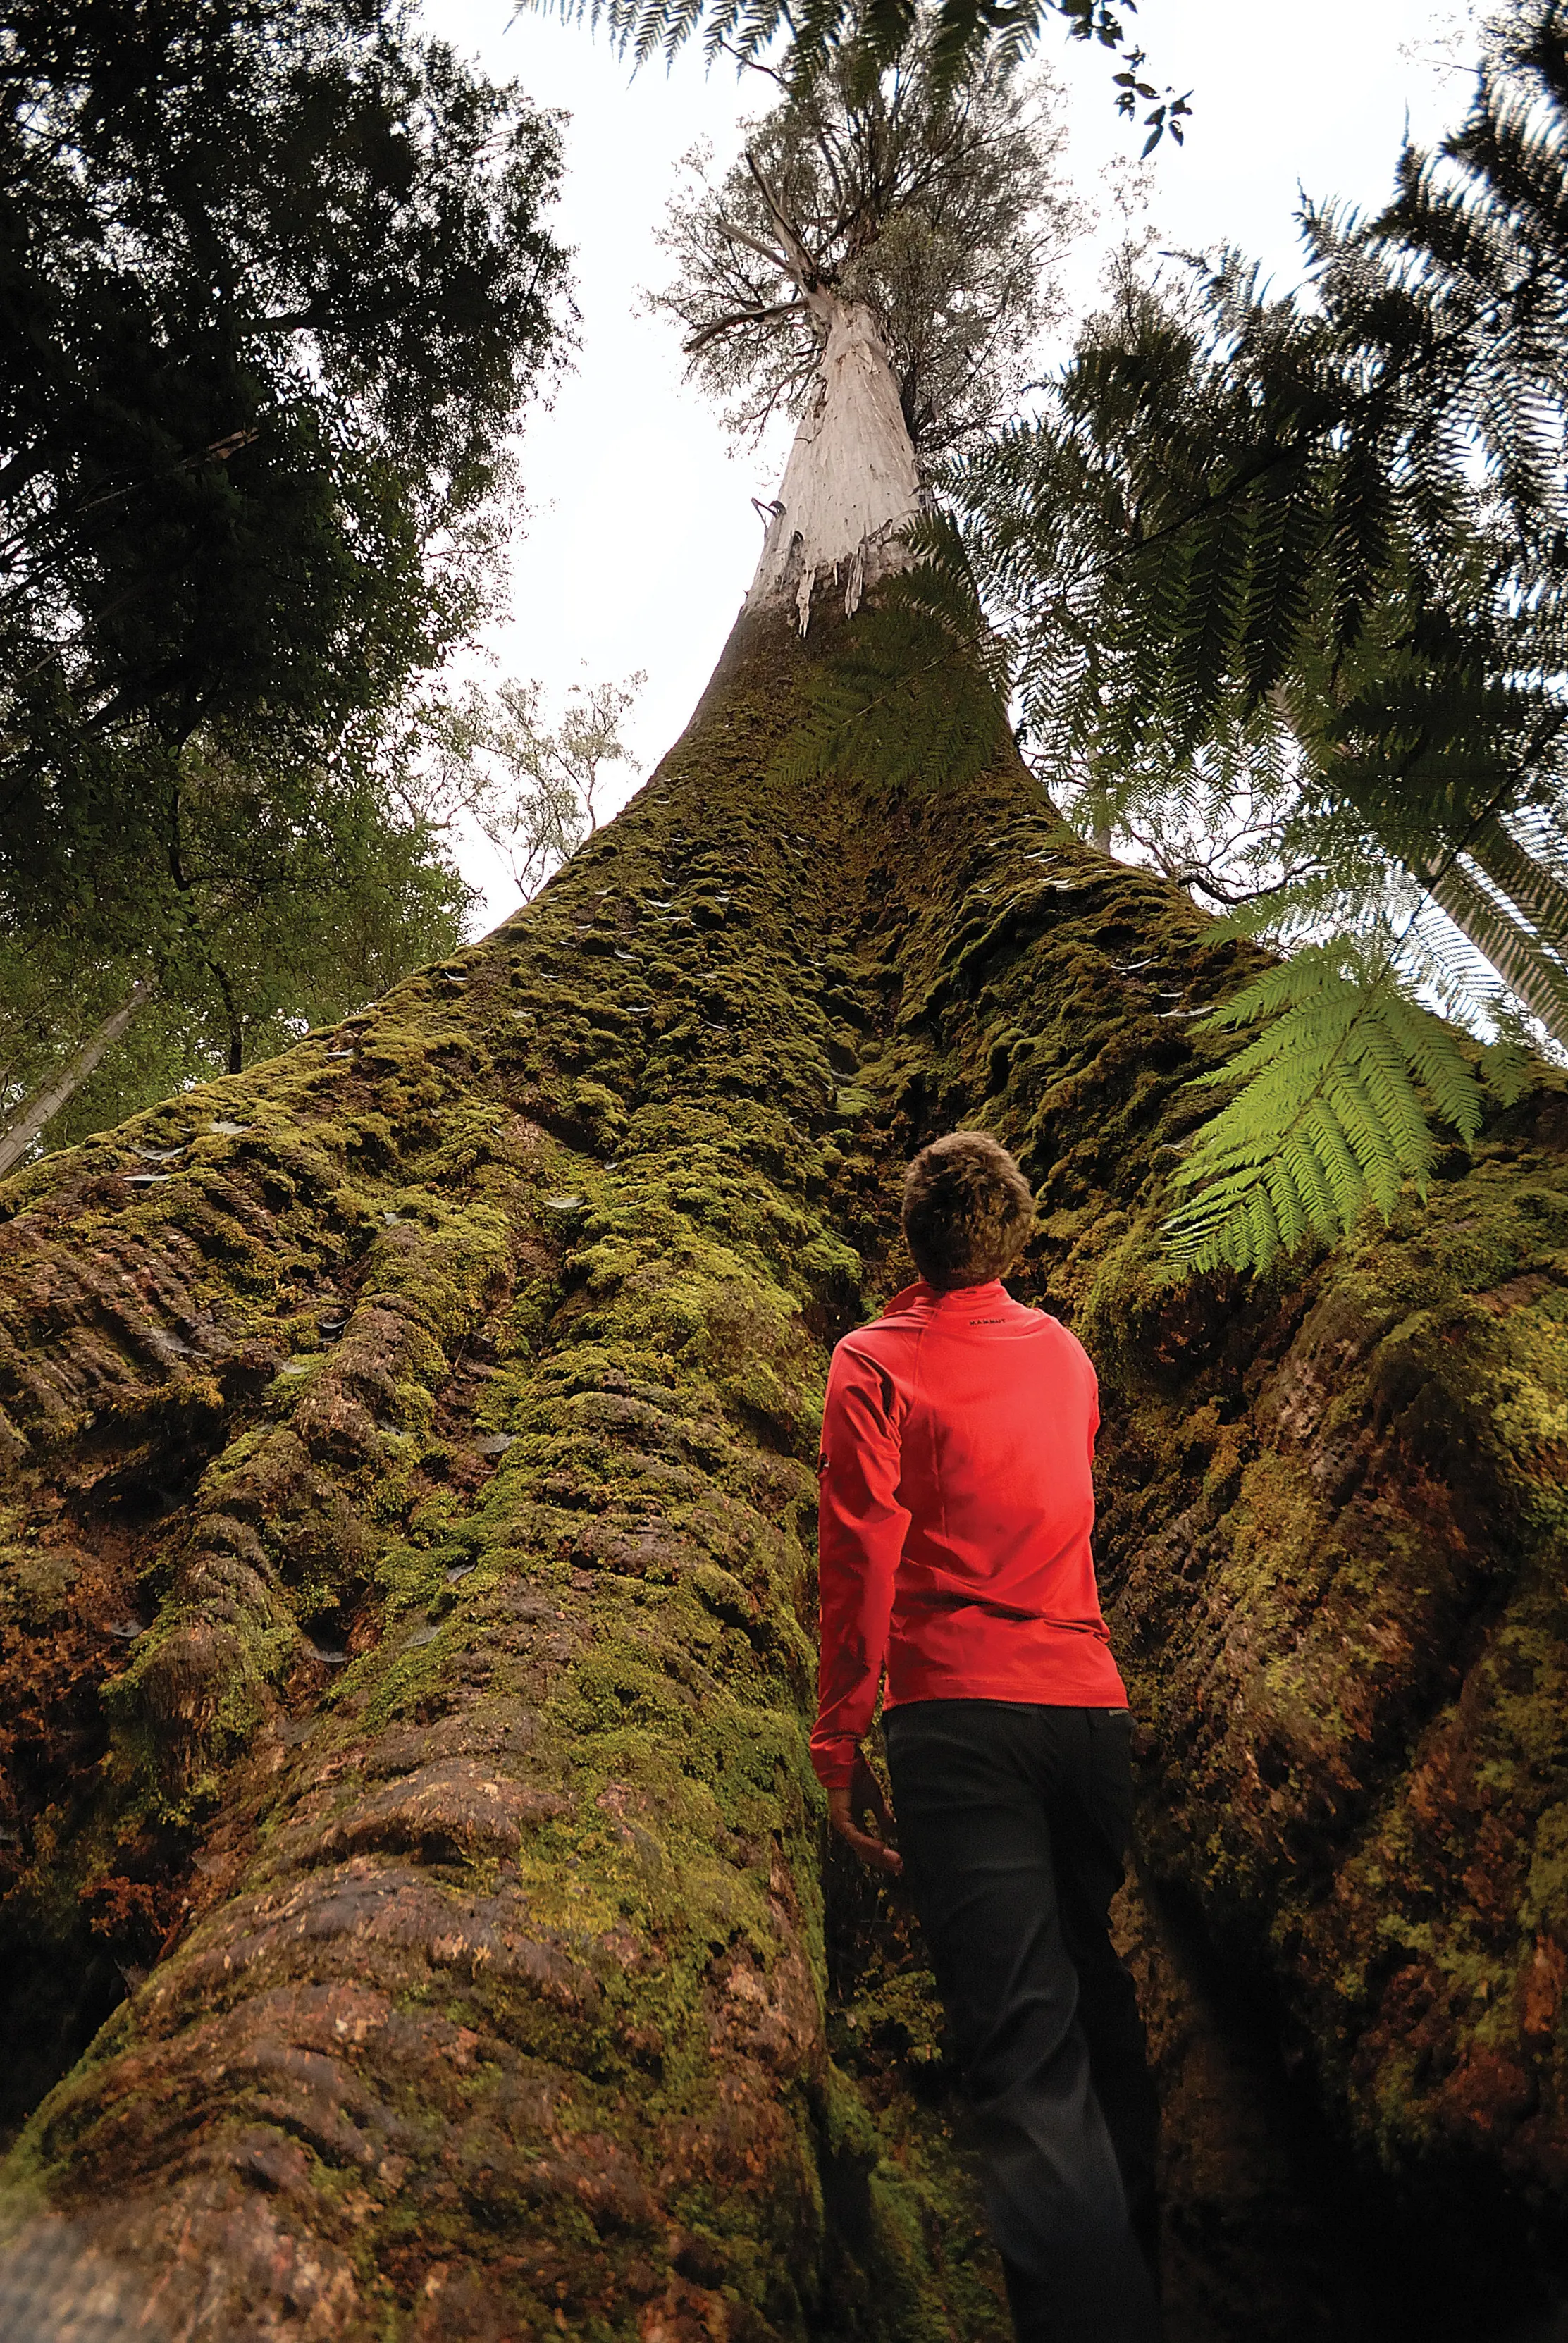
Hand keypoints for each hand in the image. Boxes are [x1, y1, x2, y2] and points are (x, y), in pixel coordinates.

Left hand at [827, 1753, 902, 1875]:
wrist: (847, 1759)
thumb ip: (883, 1817)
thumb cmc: (858, 1777)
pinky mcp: (840, 1818)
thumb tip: (894, 1834)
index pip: (868, 1845)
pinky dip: (870, 1843)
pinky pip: (856, 1836)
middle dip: (882, 1860)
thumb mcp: (875, 1800)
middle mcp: (846, 1827)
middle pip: (864, 1851)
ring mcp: (841, 1824)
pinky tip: (882, 1849)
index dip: (882, 1855)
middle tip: (900, 1868)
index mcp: (853, 1823)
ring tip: (895, 1862)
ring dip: (878, 1855)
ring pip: (860, 1847)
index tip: (899, 1863)